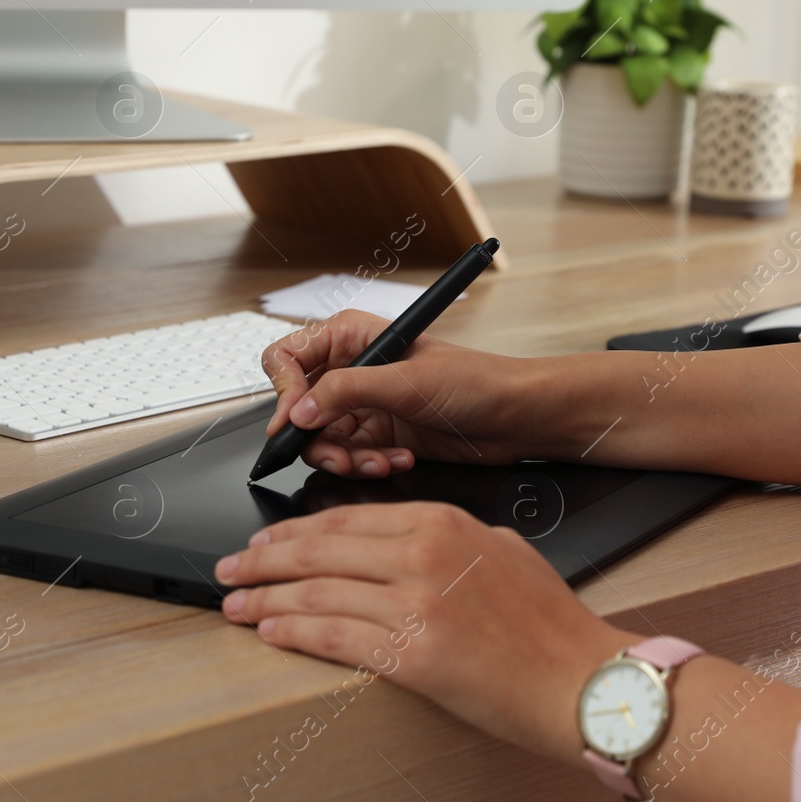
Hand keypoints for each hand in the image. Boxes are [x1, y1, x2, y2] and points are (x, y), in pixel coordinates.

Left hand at [215, 501, 638, 766]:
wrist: (582, 680)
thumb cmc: (551, 624)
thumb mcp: (502, 550)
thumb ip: (451, 539)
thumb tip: (406, 541)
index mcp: (442, 523)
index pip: (347, 519)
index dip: (295, 532)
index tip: (267, 542)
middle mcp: (422, 554)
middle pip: (320, 549)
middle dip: (264, 560)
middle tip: (231, 569)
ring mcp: (415, 603)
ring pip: (318, 591)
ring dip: (266, 600)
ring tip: (236, 606)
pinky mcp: (412, 654)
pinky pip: (334, 636)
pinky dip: (294, 632)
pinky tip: (271, 632)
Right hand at [259, 310, 536, 476]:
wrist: (516, 417)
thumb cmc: (477, 379)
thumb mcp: (405, 382)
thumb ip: (344, 392)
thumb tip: (297, 411)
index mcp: (352, 337)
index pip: (288, 359)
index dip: (284, 391)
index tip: (294, 422)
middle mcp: (353, 369)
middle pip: (299, 408)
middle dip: (317, 437)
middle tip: (339, 454)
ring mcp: (365, 405)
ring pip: (322, 440)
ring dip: (346, 457)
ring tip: (377, 460)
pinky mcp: (379, 436)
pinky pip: (350, 457)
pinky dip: (368, 464)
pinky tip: (398, 458)